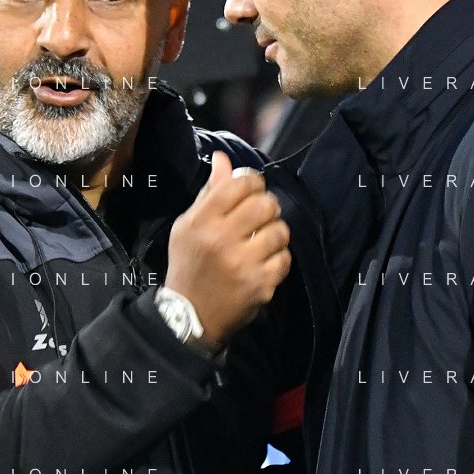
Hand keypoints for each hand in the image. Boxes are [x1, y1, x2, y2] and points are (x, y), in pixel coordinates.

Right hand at [165, 152, 291, 345]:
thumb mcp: (188, 225)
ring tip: (262, 241)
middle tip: (260, 216)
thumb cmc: (190, 264)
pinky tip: (264, 263)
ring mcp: (242, 264)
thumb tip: (223, 158)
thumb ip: (209, 192)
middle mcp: (221, 239)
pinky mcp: (260, 285)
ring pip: (280, 230)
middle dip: (267, 206)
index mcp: (202, 221)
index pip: (241, 183)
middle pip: (265, 203)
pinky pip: (285, 258)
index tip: (252, 191)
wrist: (191, 316)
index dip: (252, 182)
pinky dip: (278, 259)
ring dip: (274, 234)